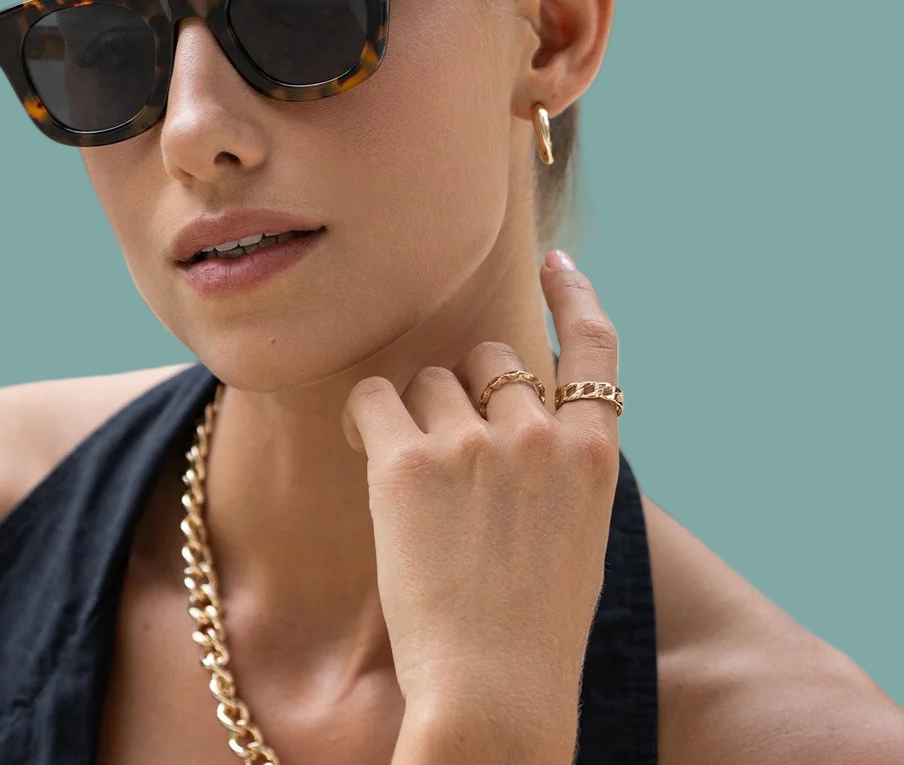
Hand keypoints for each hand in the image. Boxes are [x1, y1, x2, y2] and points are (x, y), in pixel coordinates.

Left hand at [340, 251, 619, 735]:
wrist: (495, 698)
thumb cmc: (531, 630)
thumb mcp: (574, 535)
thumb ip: (554, 465)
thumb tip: (513, 407)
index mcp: (590, 456)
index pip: (594, 348)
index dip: (573, 296)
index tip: (555, 262)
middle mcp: (538, 434)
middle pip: (490, 358)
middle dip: (466, 388)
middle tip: (450, 451)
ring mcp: (475, 444)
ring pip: (429, 378)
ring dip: (415, 413)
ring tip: (412, 478)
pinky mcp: (409, 462)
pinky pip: (374, 397)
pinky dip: (366, 417)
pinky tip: (366, 452)